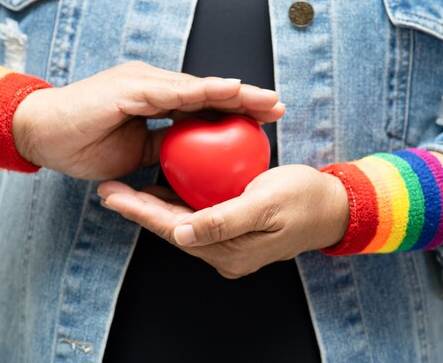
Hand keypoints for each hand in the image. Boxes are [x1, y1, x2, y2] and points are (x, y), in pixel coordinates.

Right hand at [12, 61, 283, 179]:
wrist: (39, 133)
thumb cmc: (82, 143)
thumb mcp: (134, 151)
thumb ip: (161, 148)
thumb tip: (186, 158)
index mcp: (155, 100)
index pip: (202, 106)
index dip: (233, 111)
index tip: (264, 120)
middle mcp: (153, 85)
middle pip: (207, 93)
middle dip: (244, 99)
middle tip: (278, 107)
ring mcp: (143, 83)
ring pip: (197, 87)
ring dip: (233, 93)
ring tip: (265, 100)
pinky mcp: (130, 88)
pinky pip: (173, 92)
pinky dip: (203, 92)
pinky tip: (230, 92)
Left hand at [98, 165, 349, 278]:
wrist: (334, 207)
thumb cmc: (304, 198)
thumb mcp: (265, 202)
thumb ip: (223, 219)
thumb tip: (182, 232)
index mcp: (230, 250)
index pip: (174, 230)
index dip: (140, 211)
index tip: (112, 194)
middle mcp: (224, 254)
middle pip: (171, 229)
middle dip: (138, 210)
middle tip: (107, 190)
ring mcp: (229, 245)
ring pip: (181, 224)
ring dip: (152, 207)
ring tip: (123, 190)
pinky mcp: (234, 233)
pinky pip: (197, 218)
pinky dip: (177, 203)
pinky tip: (161, 188)